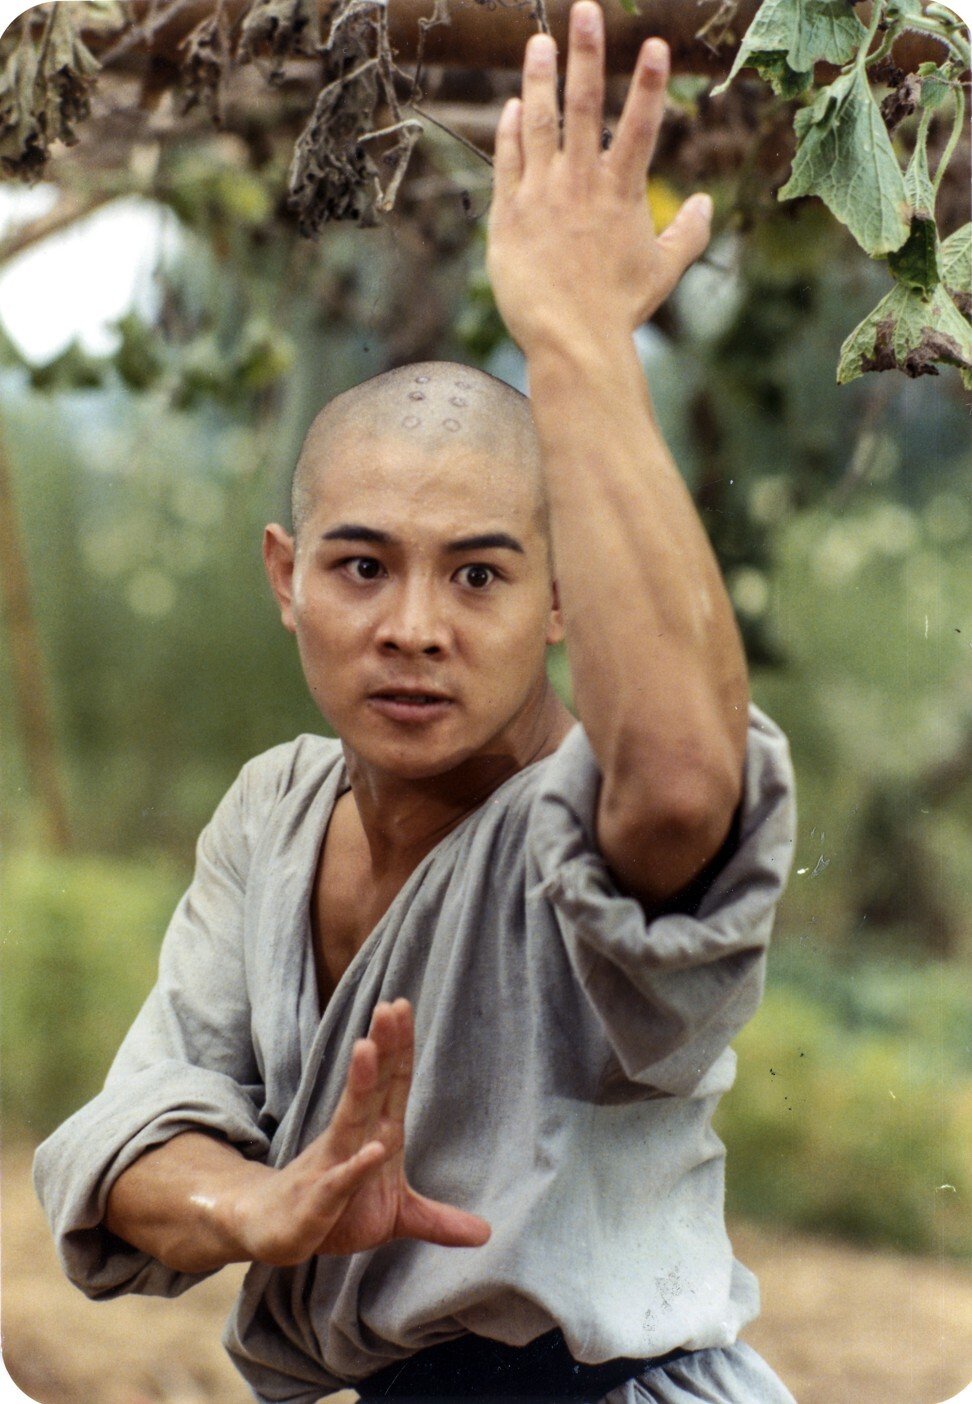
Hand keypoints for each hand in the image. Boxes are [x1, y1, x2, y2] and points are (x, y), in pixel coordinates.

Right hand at [227, 998, 490, 1264]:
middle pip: (370, 1087)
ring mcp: (332, 1165)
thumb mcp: (397, 1218)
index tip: (404, 1005)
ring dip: (359, 1084)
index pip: (392, 1084)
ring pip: (349, 1119)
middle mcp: (353, 1139)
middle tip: (388, 1007)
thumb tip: (485, 1234)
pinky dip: (355, 1166)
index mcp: (376, 1134)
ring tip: (367, 1047)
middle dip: (381, 1047)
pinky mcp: (318, 1201)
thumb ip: (437, 1220)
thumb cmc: (337, 1214)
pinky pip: (339, 1181)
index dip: (400, 1048)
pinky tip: (373, 1149)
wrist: (275, 1233)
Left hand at [487, 1, 712, 352]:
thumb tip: (707, 205)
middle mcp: (581, 184)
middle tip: (584, 9)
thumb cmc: (619, 310)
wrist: (570, 341)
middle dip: (587, 53)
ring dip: (539, 79)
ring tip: (538, 43)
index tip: (655, 43)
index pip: (641, 126)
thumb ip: (688, 234)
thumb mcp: (662, 272)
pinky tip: (514, 108)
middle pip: (585, 106)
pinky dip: (511, 132)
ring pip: (539, 124)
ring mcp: (541, 196)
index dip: (650, 83)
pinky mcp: (510, 215)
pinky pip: (508, 162)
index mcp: (622, 193)